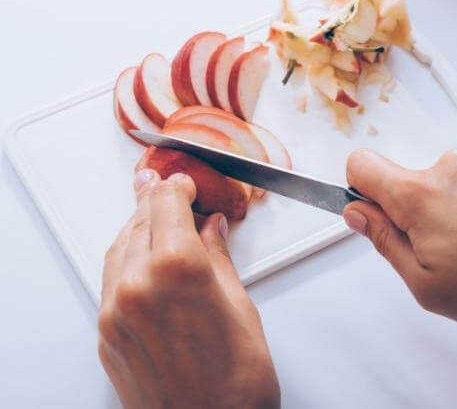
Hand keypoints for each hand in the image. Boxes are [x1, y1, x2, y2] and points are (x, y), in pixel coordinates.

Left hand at [98, 170, 279, 408]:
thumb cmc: (237, 383)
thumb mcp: (240, 306)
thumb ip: (218, 257)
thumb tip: (212, 228)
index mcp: (178, 271)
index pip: (167, 204)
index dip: (176, 187)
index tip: (183, 183)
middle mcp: (139, 286)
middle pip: (140, 220)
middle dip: (155, 199)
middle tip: (163, 186)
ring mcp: (116, 311)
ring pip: (119, 245)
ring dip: (137, 225)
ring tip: (153, 215)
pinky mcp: (107, 333)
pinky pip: (110, 278)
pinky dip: (125, 256)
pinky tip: (142, 254)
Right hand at [344, 149, 456, 337]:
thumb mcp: (425, 283)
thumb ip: (383, 240)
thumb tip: (358, 215)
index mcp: (421, 196)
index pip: (361, 164)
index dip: (358, 188)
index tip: (367, 208)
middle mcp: (452, 169)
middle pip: (403, 178)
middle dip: (407, 209)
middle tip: (433, 247)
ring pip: (438, 181)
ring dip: (444, 208)